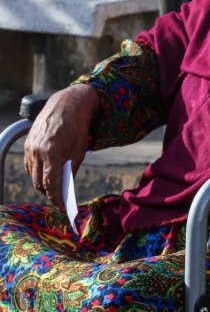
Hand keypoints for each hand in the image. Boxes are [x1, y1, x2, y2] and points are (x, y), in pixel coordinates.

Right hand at [23, 85, 98, 210]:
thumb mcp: (80, 150)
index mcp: (52, 152)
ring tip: (54, 188)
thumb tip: (65, 187)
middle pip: (39, 182)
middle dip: (49, 192)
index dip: (56, 198)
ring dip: (42, 183)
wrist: (67, 103)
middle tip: (60, 199)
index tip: (61, 207)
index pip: (51, 183)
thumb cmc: (78, 127)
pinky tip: (46, 173)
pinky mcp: (27, 143)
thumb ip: (71, 170)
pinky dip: (37, 172)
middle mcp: (37, 151)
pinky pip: (30, 165)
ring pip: (33, 174)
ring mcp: (30, 147)